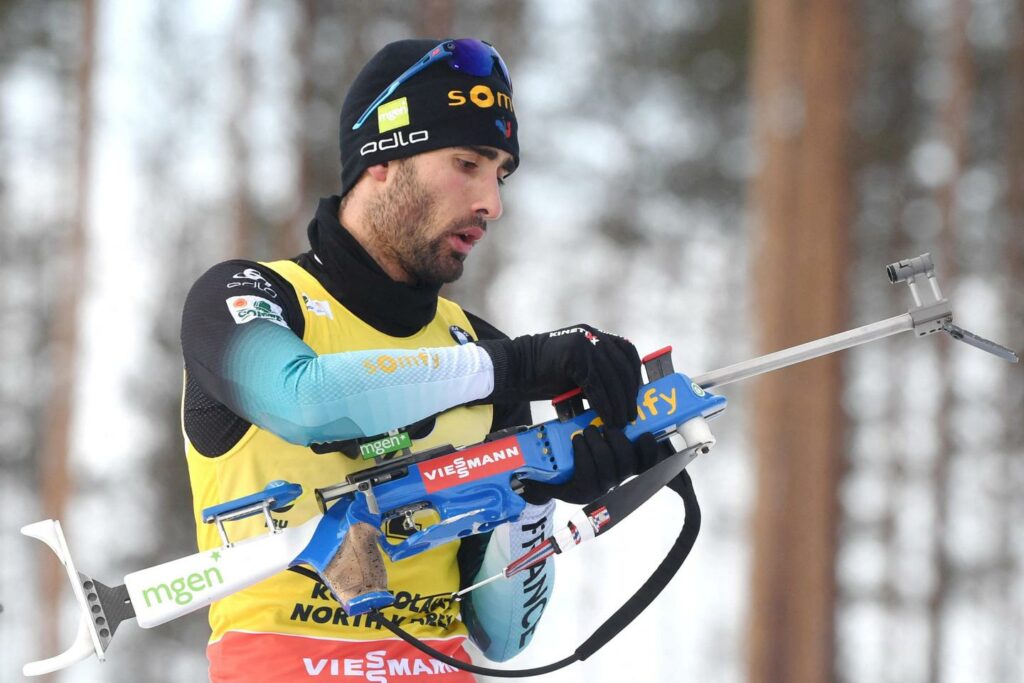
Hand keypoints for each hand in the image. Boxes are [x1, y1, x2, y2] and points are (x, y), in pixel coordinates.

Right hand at [476, 324, 640, 427]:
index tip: (636, 396)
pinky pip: (596, 383)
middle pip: (622, 365)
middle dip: (629, 393)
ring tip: (619, 421)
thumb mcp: (576, 372)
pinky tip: (606, 416)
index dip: (634, 375)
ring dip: (618, 402)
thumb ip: (596, 378)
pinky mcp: (574, 355)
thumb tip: (620, 399)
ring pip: (611, 376)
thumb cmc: (542, 374)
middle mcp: (592, 335)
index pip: (626, 352)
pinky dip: (604, 403)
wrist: (514, 368)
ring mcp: (584, 343)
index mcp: (594, 335)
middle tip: (630, 415)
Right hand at [520, 426, 662, 504]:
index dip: (585, 458)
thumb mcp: (543, 479)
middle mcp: (603, 489)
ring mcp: (621, 479)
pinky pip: (647, 463)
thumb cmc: (558, 474)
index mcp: (581, 492)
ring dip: (618, 442)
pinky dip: (648, 449)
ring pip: (626, 463)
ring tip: (607, 427)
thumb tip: (515, 480)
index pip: (588, 480)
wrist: (576, 480)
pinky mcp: (635, 468)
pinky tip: (644, 434)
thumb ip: (532, 480)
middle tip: (589, 429)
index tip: (576, 438)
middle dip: (600, 446)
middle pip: (610, 470)